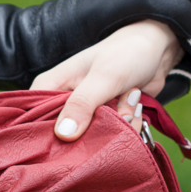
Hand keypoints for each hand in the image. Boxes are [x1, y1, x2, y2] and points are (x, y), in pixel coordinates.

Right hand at [31, 19, 182, 139]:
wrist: (156, 51)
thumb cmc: (125, 53)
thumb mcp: (104, 76)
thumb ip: (83, 104)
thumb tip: (63, 135)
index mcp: (50, 87)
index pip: (34, 119)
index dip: (49, 135)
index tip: (74, 140)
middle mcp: (62, 104)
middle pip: (65, 138)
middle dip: (97, 131)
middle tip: (117, 113)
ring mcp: (84, 115)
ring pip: (94, 140)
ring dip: (120, 126)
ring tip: (130, 102)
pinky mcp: (103, 121)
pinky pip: (112, 137)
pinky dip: (129, 127)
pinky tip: (135, 108)